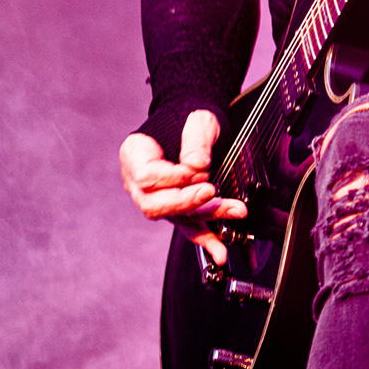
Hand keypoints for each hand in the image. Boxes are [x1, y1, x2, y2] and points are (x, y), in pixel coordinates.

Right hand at [119, 109, 247, 265]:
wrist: (193, 124)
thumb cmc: (188, 118)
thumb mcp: (197, 120)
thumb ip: (195, 141)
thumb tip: (197, 165)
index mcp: (135, 154)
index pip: (146, 177)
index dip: (172, 177)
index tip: (199, 170)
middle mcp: (139, 181)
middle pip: (155, 204)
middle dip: (186, 202)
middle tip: (212, 190)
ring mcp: (156, 198)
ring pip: (176, 217)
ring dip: (207, 217)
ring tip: (233, 213)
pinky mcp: (176, 210)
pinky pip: (189, 226)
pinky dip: (206, 238)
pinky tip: (220, 250)